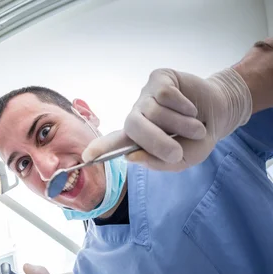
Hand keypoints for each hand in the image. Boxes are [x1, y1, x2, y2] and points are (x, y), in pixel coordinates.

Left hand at [82, 68, 251, 170]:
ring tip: (194, 127)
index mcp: (138, 139)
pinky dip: (183, 106)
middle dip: (156, 142)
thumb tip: (132, 157)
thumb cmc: (195, 139)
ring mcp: (147, 96)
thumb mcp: (183, 159)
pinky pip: (166, 94)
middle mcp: (138, 116)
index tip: (87, 156)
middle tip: (176, 153)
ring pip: (154, 110)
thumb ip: (159, 162)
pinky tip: (190, 108)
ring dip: (181, 124)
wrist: (219, 114)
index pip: (113, 143)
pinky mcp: (159, 79)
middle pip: (134, 126)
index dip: (100, 148)